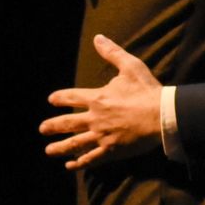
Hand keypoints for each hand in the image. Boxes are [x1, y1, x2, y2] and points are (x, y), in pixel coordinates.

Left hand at [38, 35, 162, 169]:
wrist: (161, 115)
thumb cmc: (147, 90)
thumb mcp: (130, 66)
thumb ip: (112, 53)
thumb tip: (98, 38)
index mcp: (97, 98)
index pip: (72, 97)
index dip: (60, 98)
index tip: (52, 100)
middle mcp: (95, 118)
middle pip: (67, 123)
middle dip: (53, 126)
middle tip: (42, 129)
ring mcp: (102, 136)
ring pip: (75, 144)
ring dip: (60, 148)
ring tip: (49, 151)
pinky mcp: (111, 150)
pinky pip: (91, 158)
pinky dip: (79, 163)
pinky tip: (70, 166)